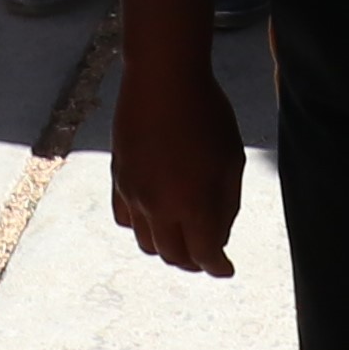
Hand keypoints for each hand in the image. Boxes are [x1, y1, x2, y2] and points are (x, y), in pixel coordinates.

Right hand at [110, 48, 246, 275]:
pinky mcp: (118, 178)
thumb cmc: (207, 114)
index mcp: (193, 203)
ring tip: (182, 238)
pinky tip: (154, 216)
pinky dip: (142, 227)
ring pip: (147, 243)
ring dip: (167, 248)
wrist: (163, 79)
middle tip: (207, 257)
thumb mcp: (231, 160)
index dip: (218, 267)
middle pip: (174, 256)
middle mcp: (159, 206)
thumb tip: (218, 236)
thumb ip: (226, 204)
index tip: (227, 269)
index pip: (204, 255)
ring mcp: (134, 194)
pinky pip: (125, 219)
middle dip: (194, 262)